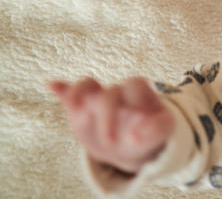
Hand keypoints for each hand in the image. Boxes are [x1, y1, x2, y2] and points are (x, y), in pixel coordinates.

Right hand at [49, 77, 173, 173]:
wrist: (132, 144)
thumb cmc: (149, 131)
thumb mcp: (162, 130)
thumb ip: (156, 129)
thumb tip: (135, 135)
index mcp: (138, 90)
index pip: (133, 85)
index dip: (134, 105)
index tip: (134, 136)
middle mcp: (116, 90)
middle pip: (109, 92)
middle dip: (107, 116)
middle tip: (111, 142)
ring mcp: (96, 98)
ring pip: (86, 87)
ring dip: (79, 94)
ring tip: (73, 103)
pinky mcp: (80, 110)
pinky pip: (69, 94)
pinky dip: (61, 89)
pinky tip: (51, 86)